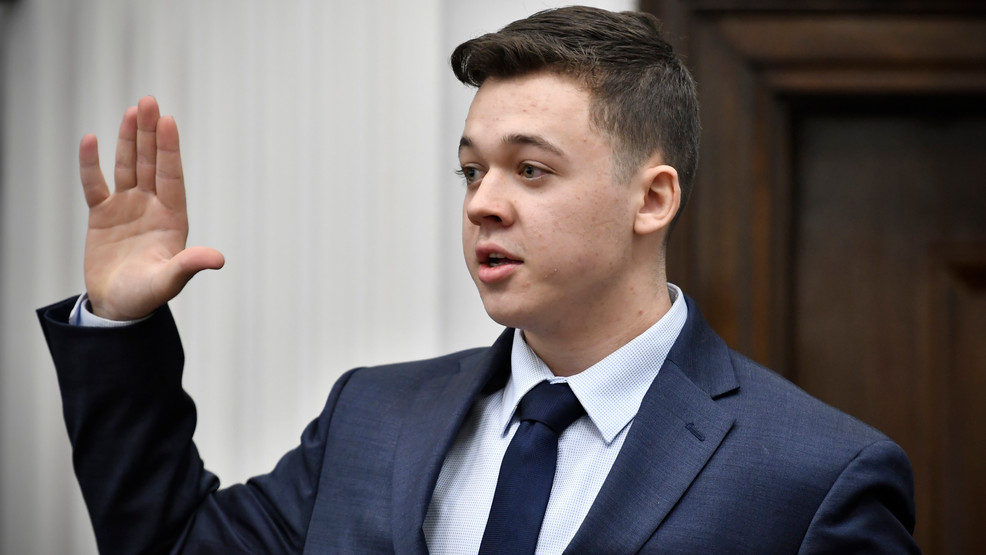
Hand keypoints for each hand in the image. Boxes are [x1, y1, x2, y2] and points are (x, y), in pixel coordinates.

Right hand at [79, 96, 224, 319]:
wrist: (118, 308)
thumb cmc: (147, 296)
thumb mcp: (169, 281)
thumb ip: (189, 266)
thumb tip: (218, 259)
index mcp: (173, 218)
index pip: (171, 176)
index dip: (169, 150)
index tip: (169, 121)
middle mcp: (152, 207)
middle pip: (151, 163)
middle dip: (151, 133)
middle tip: (150, 101)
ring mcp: (127, 208)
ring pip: (128, 167)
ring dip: (130, 140)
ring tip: (133, 110)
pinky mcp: (102, 215)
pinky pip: (95, 185)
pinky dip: (92, 164)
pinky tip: (91, 139)